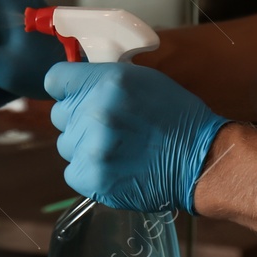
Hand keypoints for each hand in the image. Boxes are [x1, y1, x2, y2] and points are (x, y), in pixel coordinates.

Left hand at [46, 60, 228, 213]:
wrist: (201, 160)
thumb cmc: (176, 117)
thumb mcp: (143, 80)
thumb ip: (104, 80)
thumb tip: (78, 85)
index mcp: (109, 81)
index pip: (55, 78)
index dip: (67, 87)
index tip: (77, 94)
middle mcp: (95, 112)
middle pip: (59, 113)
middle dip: (79, 117)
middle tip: (108, 125)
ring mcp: (92, 148)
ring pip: (66, 143)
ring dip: (85, 146)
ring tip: (116, 148)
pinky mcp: (92, 178)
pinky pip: (72, 171)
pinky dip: (90, 171)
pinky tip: (115, 166)